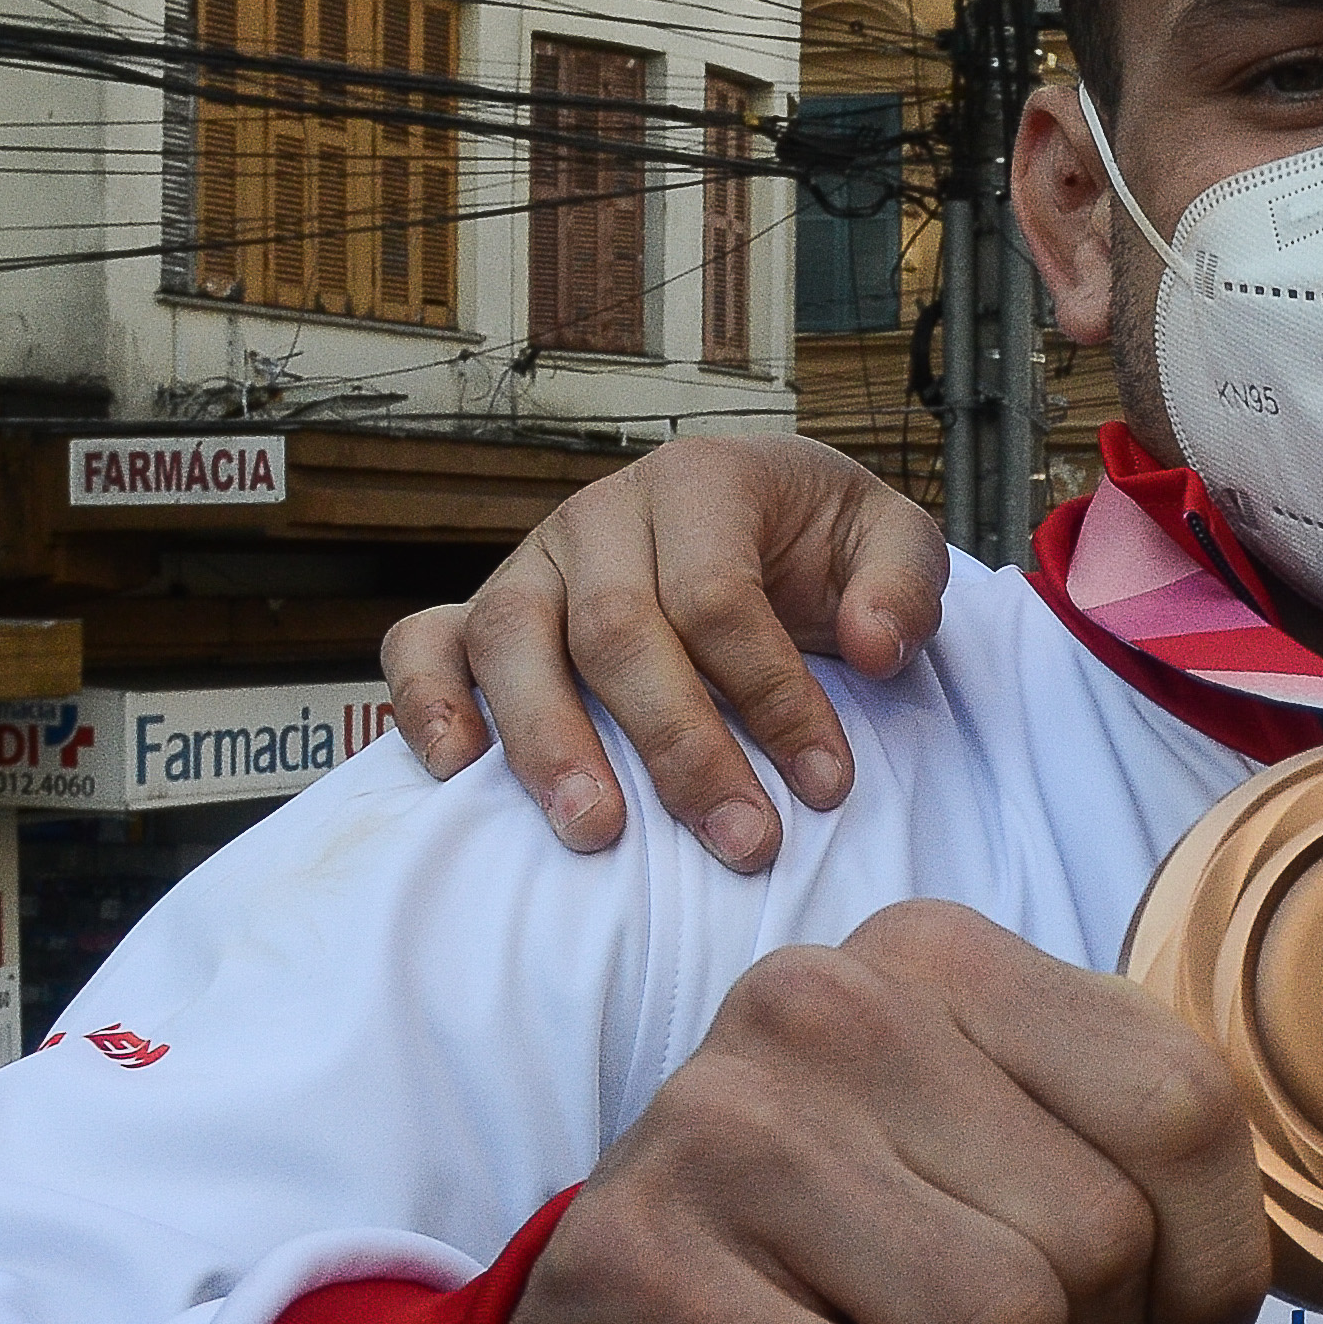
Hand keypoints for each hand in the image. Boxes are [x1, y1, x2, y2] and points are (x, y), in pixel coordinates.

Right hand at [382, 434, 951, 870]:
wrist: (759, 525)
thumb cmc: (820, 547)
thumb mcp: (889, 540)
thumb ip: (900, 582)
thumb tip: (872, 646)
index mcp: (699, 482)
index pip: (718, 597)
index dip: (774, 696)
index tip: (828, 785)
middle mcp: (600, 516)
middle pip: (616, 631)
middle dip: (682, 748)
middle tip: (743, 841)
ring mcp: (529, 563)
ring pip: (512, 642)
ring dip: (551, 745)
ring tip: (599, 834)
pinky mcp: (481, 612)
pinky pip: (422, 646)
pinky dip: (426, 703)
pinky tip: (459, 772)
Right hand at [495, 901, 1267, 1323]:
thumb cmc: (841, 1269)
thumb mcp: (990, 1159)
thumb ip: (1127, 1159)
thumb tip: (1258, 1275)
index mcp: (939, 955)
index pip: (1185, 1107)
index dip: (1222, 1272)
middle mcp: (826, 1006)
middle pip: (1099, 1239)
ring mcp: (718, 1131)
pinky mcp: (640, 1275)